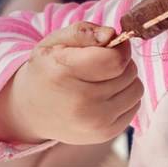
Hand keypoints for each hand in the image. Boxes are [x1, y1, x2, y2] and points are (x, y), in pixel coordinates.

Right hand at [0, 21, 142, 144]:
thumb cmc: (48, 70)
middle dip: (120, 61)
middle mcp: (80, 103)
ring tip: (103, 79)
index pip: (115, 59)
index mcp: (64, 74)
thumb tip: (111, 35)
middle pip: (128, 72)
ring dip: (126, 79)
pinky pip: (135, 105)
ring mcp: (94, 123)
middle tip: (101, 63)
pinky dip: (125, 96)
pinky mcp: (106, 134)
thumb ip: (83, 31)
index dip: (119, 47)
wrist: (31, 111)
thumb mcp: (55, 42)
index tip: (110, 44)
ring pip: (136, 88)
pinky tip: (105, 95)